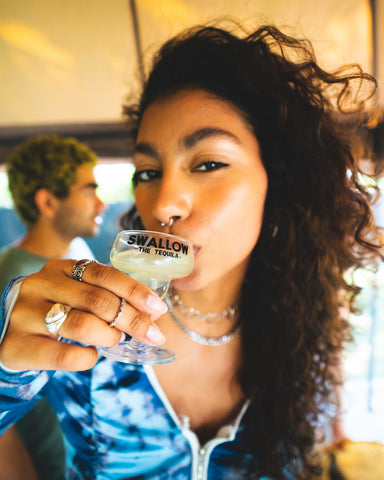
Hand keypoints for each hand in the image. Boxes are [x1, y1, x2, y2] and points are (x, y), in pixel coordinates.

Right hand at [0, 259, 167, 371]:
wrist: (8, 334)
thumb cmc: (54, 312)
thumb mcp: (74, 294)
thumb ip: (103, 296)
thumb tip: (150, 314)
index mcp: (60, 268)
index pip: (104, 274)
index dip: (135, 291)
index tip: (158, 309)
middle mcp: (40, 285)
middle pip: (97, 300)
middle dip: (132, 319)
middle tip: (152, 334)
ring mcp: (26, 314)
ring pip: (81, 325)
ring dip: (110, 336)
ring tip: (117, 340)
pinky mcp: (17, 345)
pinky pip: (63, 356)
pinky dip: (87, 358)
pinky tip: (92, 356)